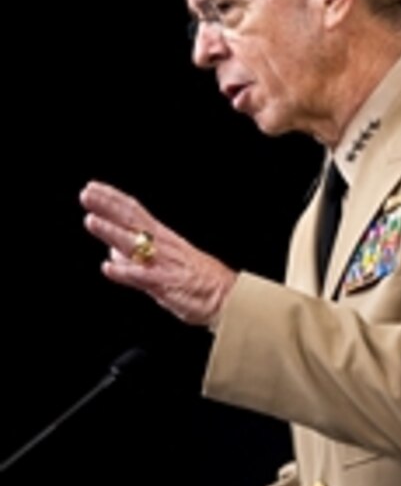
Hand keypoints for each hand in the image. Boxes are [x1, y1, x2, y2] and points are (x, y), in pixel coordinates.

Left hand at [80, 180, 237, 326]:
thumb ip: (136, 256)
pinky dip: (125, 272)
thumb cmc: (199, 281)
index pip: (135, 213)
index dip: (113, 200)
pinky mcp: (167, 284)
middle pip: (133, 221)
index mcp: (164, 238)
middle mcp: (163, 246)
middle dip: (108, 207)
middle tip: (87, 194)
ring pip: (135, 245)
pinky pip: (143, 277)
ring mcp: (164, 264)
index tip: (93, 188)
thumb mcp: (166, 262)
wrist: (227, 297)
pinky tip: (108, 268)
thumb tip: (112, 251)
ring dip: (113, 232)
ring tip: (92, 221)